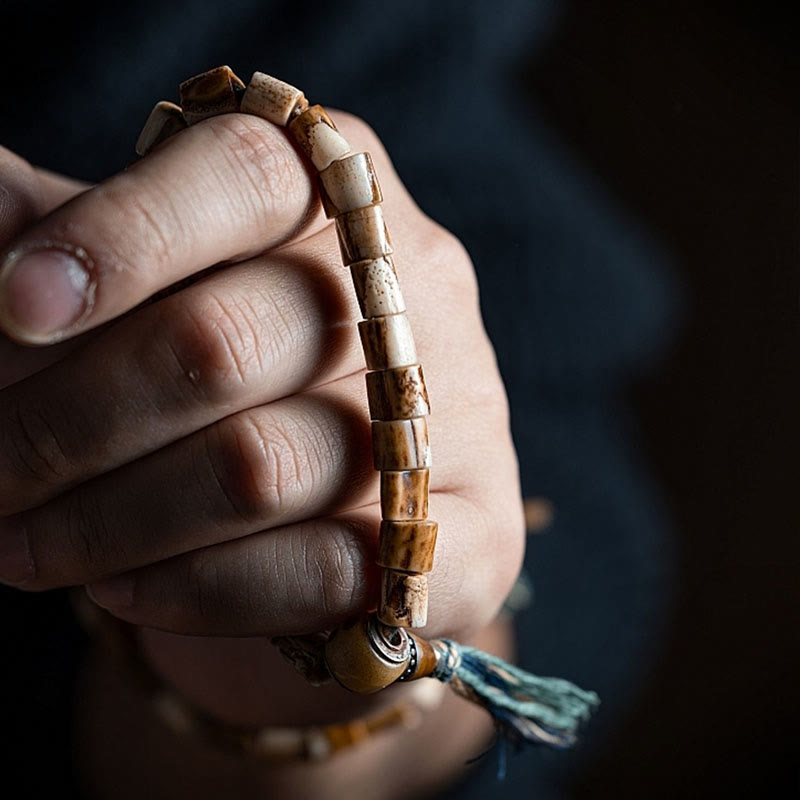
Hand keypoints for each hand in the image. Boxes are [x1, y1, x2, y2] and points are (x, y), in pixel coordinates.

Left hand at [0, 111, 523, 719]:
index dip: (124, 233)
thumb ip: (55, 235)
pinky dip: (199, 587)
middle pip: (230, 338)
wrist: (336, 514)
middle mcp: (419, 293)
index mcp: (346, 195)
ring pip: (260, 466)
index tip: (13, 306)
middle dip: (69, 421)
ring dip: (107, 519)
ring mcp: (460, 416)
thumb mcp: (151, 288)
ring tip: (16, 543)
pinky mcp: (476, 532)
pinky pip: (327, 569)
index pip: (249, 171)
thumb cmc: (229, 382)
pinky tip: (121, 588)